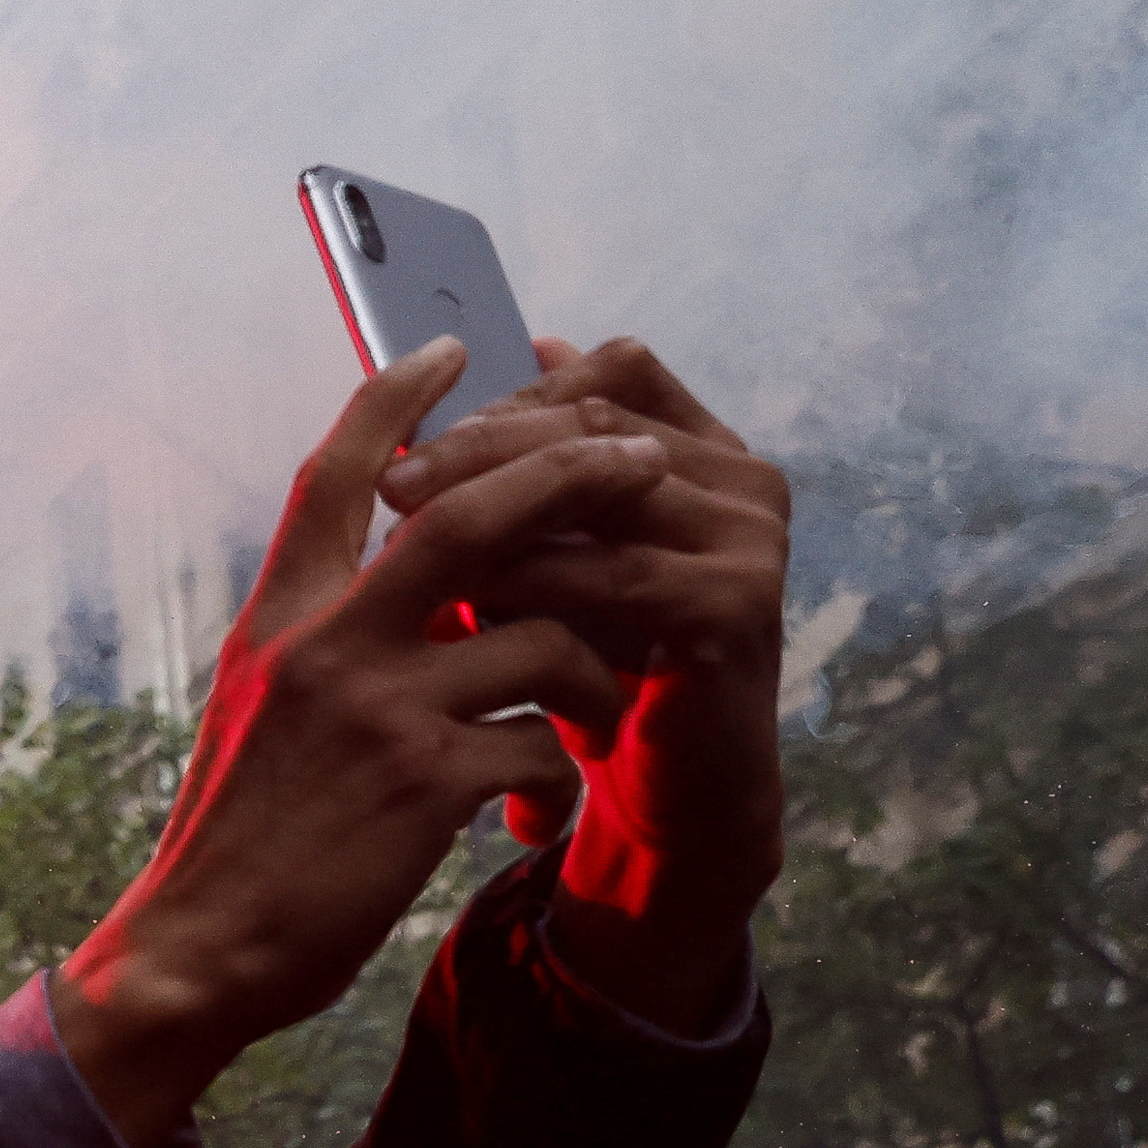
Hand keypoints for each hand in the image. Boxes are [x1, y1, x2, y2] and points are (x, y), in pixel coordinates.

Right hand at [52, 341, 664, 1147]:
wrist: (199, 951)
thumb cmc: (237, 834)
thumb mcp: (254, 704)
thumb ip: (319, 631)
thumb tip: (393, 564)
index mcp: (280, 616)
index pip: (340, 473)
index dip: (398, 400)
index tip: (453, 346)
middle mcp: (325, 643)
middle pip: (472, 514)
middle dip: (572, 475)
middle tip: (640, 460)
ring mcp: (376, 710)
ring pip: (538, 633)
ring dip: (592, 666)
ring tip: (600, 707)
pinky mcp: (422, 784)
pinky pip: (539, 743)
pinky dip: (556, 774)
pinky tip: (536, 811)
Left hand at [374, 334, 792, 1028]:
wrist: (666, 795)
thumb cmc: (596, 671)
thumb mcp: (553, 558)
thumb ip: (532, 475)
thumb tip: (516, 352)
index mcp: (705, 453)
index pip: (613, 372)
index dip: (515, 394)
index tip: (422, 432)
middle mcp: (744, 480)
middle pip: (599, 420)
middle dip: (484, 445)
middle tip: (395, 481)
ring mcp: (752, 538)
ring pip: (602, 488)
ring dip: (494, 505)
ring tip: (405, 534)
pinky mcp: (737, 606)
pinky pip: (617, 573)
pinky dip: (534, 577)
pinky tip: (461, 596)